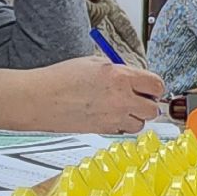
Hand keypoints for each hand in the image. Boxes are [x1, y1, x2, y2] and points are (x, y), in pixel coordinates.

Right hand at [0, 57, 164, 133]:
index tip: (149, 86)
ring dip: (135, 117)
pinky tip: (108, 116)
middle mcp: (121, 99)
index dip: (154, 86)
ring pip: (141, 124)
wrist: (39, 99)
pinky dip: (121, 126)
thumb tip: (135, 78)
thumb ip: (119, 70)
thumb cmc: (61, 78)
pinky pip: (123, 131)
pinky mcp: (103, 132)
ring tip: (119, 108)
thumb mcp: (94, 63)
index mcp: (120, 77)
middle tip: (137, 98)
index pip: (157, 85)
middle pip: (153, 109)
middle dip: (148, 103)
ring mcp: (113, 119)